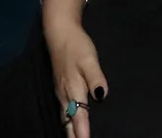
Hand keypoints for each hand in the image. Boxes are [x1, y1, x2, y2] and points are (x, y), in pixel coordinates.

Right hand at [46, 22, 106, 137]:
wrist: (60, 34)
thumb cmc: (77, 46)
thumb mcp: (90, 59)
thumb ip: (96, 78)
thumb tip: (101, 96)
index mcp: (73, 88)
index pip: (79, 114)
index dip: (83, 130)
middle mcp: (65, 94)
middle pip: (69, 120)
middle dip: (75, 134)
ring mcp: (61, 92)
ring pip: (64, 117)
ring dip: (70, 130)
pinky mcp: (60, 88)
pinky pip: (63, 110)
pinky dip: (67, 120)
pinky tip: (71, 124)